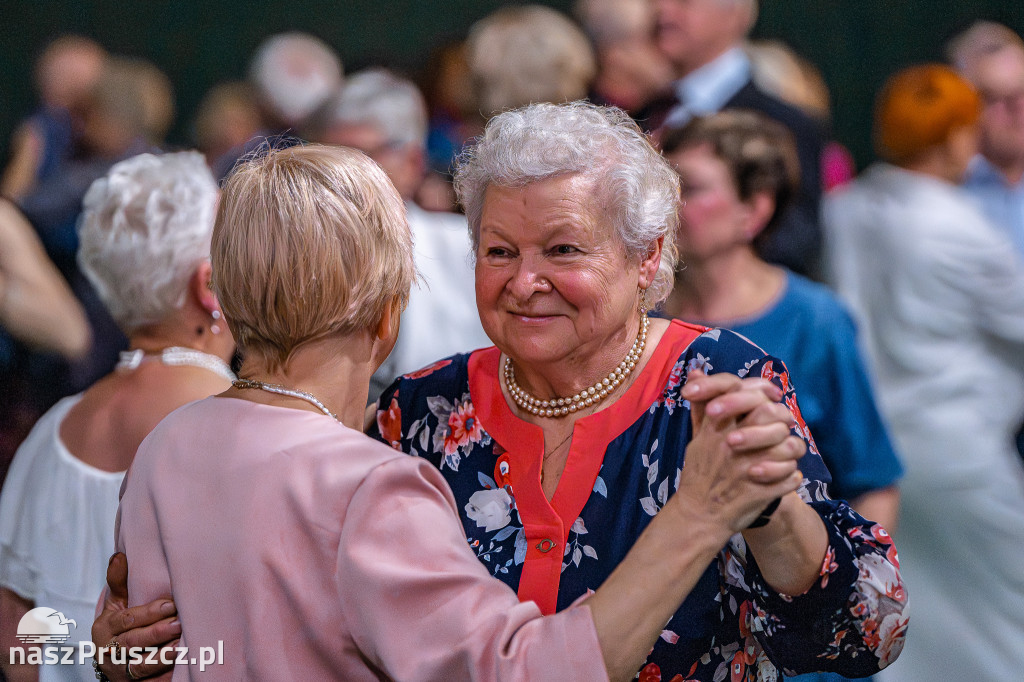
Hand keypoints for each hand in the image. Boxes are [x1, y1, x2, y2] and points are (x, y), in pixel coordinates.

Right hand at [92, 553, 179, 680]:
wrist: (112, 661)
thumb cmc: (119, 625)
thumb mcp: (115, 604)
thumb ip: (119, 582)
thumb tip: (119, 555)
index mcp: (105, 629)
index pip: (127, 620)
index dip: (149, 612)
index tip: (171, 604)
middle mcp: (110, 652)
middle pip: (133, 643)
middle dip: (158, 633)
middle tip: (180, 622)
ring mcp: (121, 672)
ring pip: (141, 666)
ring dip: (162, 657)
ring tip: (183, 644)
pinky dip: (165, 676)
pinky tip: (183, 666)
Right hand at [673, 370, 804, 538]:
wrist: (698, 516)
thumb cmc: (699, 473)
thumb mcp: (697, 437)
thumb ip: (702, 405)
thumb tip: (696, 371)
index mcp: (715, 429)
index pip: (741, 392)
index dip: (762, 390)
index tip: (772, 396)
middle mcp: (731, 445)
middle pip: (770, 414)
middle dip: (783, 417)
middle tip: (784, 425)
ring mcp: (746, 470)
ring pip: (789, 446)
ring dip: (792, 449)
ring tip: (788, 454)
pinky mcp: (760, 493)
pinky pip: (791, 478)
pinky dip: (792, 477)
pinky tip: (786, 477)